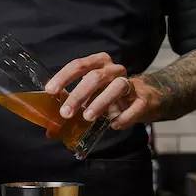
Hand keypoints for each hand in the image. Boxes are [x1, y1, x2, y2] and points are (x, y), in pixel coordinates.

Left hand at [44, 52, 159, 131]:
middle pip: (96, 76)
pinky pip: (135, 106)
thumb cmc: (109, 96)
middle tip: (65, 113)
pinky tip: (114, 125)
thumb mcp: (90, 97)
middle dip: (78, 94)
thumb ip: (71, 108)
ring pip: (118, 86)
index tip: (50, 91)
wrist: (144, 99)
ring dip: (100, 102)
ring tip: (88, 117)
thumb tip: (51, 132)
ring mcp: (131, 84)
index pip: (79, 65)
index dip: (63, 77)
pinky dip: (124, 117)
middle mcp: (114, 70)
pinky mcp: (143, 99)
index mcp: (99, 64)